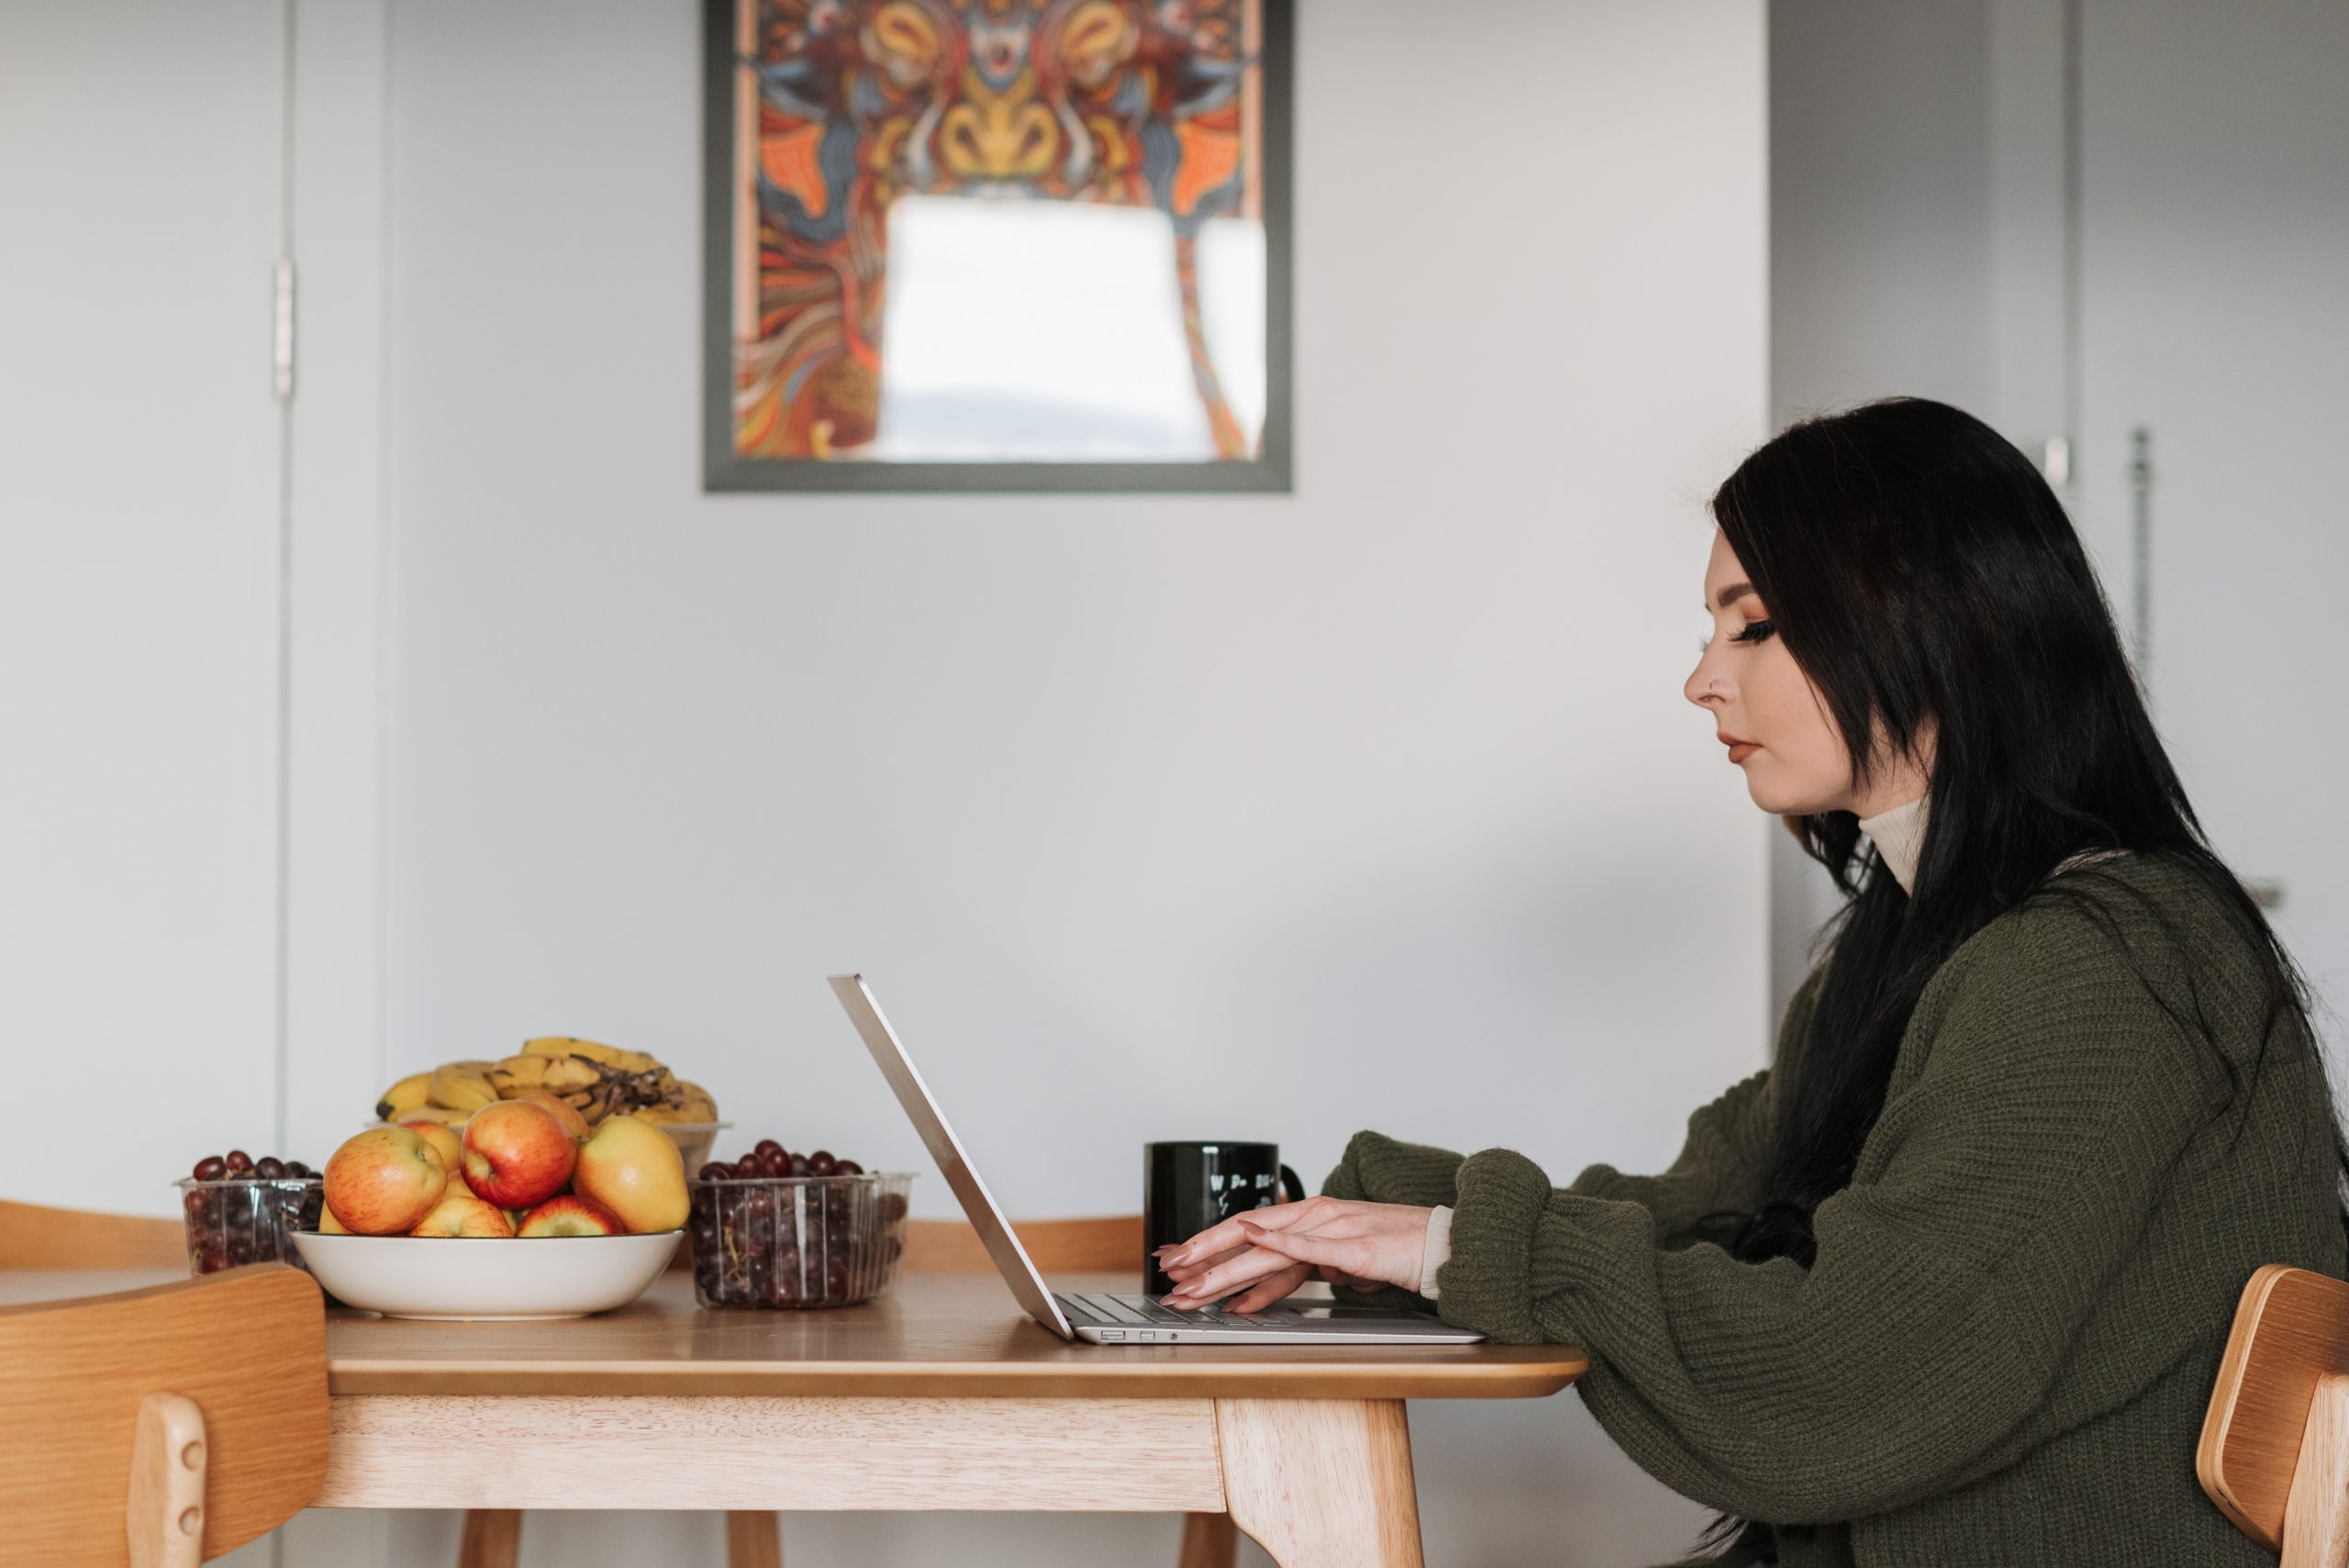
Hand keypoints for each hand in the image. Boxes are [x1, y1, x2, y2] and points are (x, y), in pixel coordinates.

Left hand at [1156, 1197, 1433, 1313]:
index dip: (1208, 1244)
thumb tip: (1263, 1292)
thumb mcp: (1337, 1265)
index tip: (1176, 1260)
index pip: (1247, 1230)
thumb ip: (1302, 1271)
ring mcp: (1335, 1228)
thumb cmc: (1397, 1253)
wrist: (1443, 1248)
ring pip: (1268, 1244)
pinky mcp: (1357, 1247)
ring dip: (1227, 1265)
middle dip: (1202, 1255)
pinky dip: (1280, 1242)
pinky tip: (1252, 1243)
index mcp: (1309, 1218)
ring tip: (1196, 1283)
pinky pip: (1311, 1244)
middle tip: (1168, 1273)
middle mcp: (1315, 1216)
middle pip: (1246, 1234)